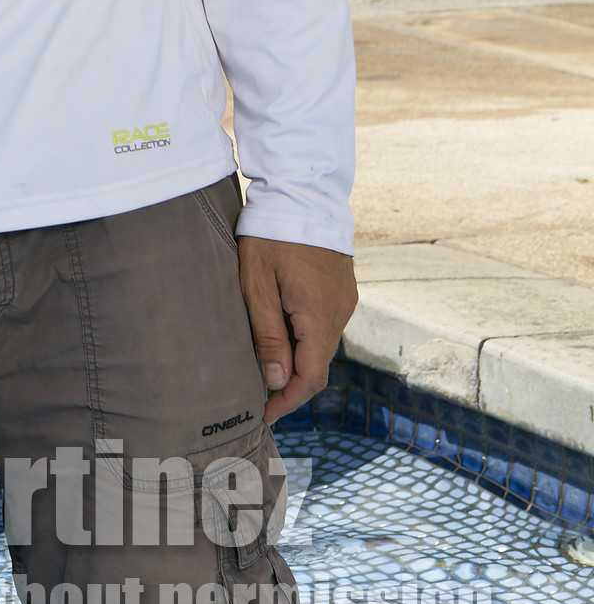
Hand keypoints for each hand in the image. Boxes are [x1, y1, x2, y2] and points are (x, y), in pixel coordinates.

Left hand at [237, 236, 357, 422]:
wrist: (300, 190)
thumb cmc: (270, 234)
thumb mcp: (257, 284)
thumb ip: (267, 335)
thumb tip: (276, 382)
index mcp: (319, 314)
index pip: (310, 377)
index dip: (288, 401)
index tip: (265, 414)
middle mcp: (340, 311)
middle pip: (318, 364)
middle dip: (290, 382)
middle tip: (258, 392)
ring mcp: (346, 299)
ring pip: (322, 344)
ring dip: (297, 357)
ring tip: (264, 358)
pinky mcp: (342, 288)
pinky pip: (325, 324)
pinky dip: (305, 336)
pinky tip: (281, 328)